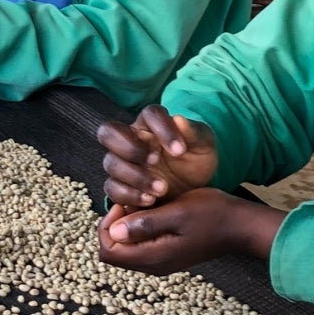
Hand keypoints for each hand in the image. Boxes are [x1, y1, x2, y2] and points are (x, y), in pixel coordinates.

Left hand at [98, 191, 282, 275]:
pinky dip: (140, 227)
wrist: (240, 225)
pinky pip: (142, 244)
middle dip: (115, 225)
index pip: (107, 252)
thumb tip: (113, 232)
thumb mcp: (177, 213)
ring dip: (128, 225)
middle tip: (134, 202)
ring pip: (127, 247)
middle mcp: (154, 265)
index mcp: (154, 257)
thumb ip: (145, 224)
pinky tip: (155, 209)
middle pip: (114, 252)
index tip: (124, 205)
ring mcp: (161, 261)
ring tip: (146, 204)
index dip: (106, 227)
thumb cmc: (212, 214)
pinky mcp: (168, 253)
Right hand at [99, 107, 217, 208]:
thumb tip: (179, 120)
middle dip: (131, 148)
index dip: (162, 128)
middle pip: (109, 132)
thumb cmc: (196, 160)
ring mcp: (122, 162)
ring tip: (162, 189)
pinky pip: (112, 188)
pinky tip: (151, 200)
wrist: (193, 189)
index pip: (149, 114)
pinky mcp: (121, 186)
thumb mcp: (204, 146)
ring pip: (111, 163)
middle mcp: (131, 139)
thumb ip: (194, 133)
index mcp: (151, 123)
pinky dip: (129, 195)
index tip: (180, 150)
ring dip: (135, 177)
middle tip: (155, 161)